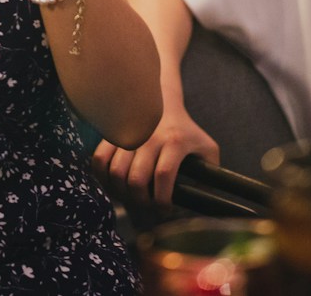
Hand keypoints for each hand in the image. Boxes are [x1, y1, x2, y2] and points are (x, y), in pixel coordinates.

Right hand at [92, 103, 220, 208]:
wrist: (164, 100)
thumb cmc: (187, 131)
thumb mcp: (207, 148)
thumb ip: (211, 174)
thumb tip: (206, 202)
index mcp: (175, 142)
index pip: (164, 176)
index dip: (162, 199)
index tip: (164, 210)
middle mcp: (150, 138)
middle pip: (136, 179)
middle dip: (140, 201)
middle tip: (146, 206)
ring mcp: (128, 136)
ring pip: (116, 172)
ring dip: (122, 193)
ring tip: (131, 197)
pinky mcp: (113, 135)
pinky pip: (99, 159)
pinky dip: (102, 177)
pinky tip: (114, 184)